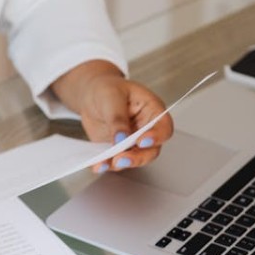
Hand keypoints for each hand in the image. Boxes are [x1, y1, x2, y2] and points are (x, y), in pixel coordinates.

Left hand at [50, 60, 174, 172]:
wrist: (91, 95)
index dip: (156, 137)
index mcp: (152, 111)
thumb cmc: (107, 89)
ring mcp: (132, 142)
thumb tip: (121, 139)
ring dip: (121, 163)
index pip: (163, 127)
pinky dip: (107, 165)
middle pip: (151, 150)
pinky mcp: (117, 150)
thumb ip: (118, 118)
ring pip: (134, 159)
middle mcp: (146, 130)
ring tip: (106, 163)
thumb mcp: (112, 97)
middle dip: (138, 157)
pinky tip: (99, 165)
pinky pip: (115, 161)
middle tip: (122, 158)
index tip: (142, 141)